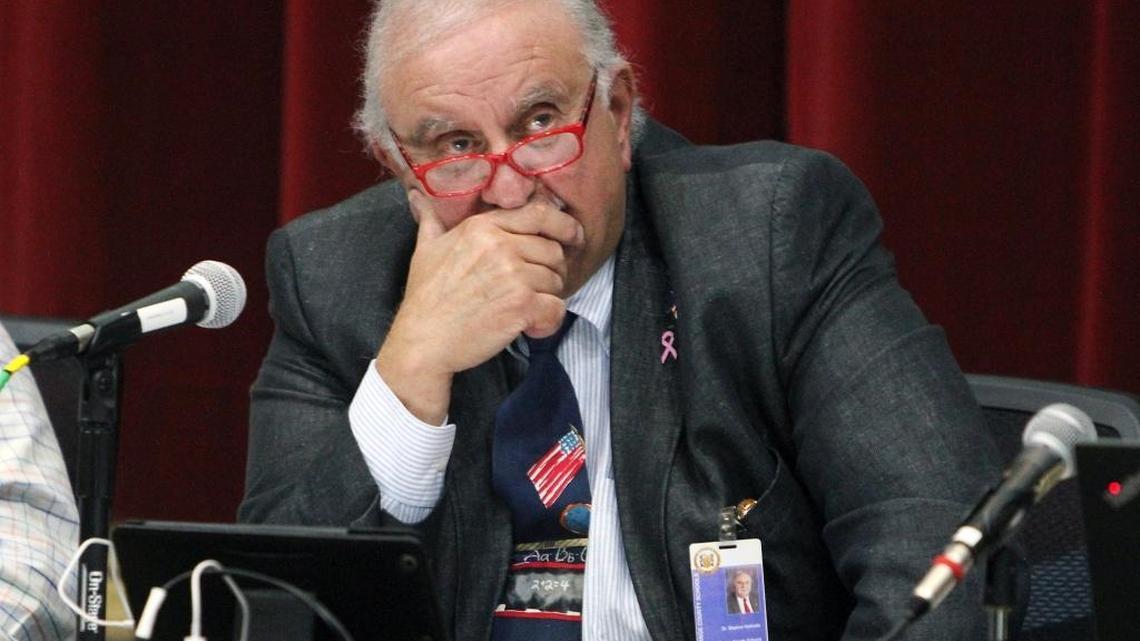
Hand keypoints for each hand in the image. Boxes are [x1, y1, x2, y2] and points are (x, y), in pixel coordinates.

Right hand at [376, 190, 584, 423]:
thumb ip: (431, 221)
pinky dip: (549, 321)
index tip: (573, 237)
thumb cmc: (425, 298)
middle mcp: (501, 245)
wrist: (423, 341)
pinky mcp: (522, 305)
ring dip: (548, 297)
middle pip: (553, 251)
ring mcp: (513, 275)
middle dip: (552, 271)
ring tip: (527, 309)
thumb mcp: (425, 250)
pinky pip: (556, 308)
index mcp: (483, 227)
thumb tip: (417, 196)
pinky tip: (531, 327)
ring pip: (556, 280)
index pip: (540, 214)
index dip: (564, 226)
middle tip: (538, 289)